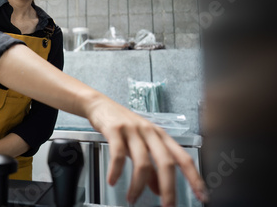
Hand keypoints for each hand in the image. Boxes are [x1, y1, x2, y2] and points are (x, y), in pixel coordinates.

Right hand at [87, 97, 208, 206]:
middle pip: (166, 162)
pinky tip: (112, 181)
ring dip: (138, 185)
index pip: (183, 158)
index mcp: (160, 136)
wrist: (100, 104)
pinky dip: (116, 171)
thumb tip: (159, 190)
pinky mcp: (115, 130)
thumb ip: (151, 167)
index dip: (194, 177)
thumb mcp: (140, 144)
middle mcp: (150, 132)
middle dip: (169, 188)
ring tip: (132, 199)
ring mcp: (133, 130)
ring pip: (142, 162)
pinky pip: (118, 154)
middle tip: (168, 206)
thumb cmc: (122, 125)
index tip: (202, 196)